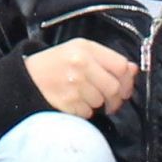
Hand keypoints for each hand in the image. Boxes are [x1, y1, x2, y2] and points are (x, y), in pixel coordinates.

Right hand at [24, 38, 140, 117]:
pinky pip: (87, 113)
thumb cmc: (56, 63)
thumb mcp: (80, 51)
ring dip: (97, 104)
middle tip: (111, 101)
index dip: (127, 80)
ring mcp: (73, 85)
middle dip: (116, 98)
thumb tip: (134, 70)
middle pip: (114, 88)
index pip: (121, 65)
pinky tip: (75, 102)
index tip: (124, 87)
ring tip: (84, 97)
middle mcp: (81, 65)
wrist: (27, 77)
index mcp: (85, 48)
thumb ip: (107, 59)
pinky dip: (84, 111)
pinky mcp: (67, 102)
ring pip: (101, 102)